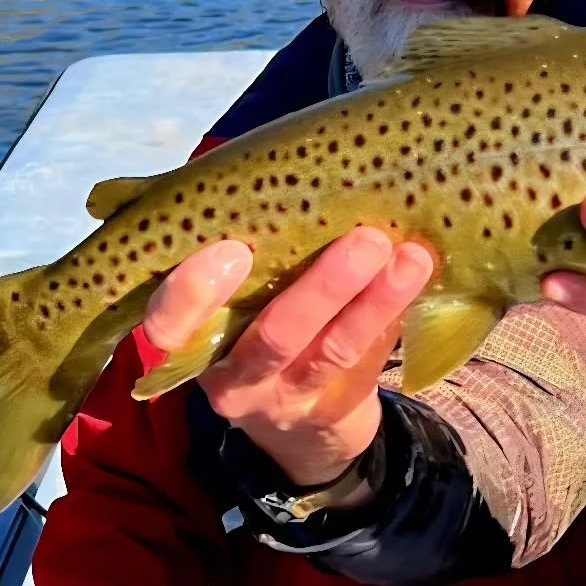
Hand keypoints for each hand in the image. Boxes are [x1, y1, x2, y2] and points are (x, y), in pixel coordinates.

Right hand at [142, 228, 433, 489]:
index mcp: (190, 340)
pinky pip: (366, 360)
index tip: (231, 249)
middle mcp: (233, 379)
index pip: (168, 331)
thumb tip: (246, 169)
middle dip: (321, 290)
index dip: (192, 297)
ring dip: (374, 301)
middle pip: (273, 340)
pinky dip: (392, 314)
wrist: (300, 416)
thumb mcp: (225, 292)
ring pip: (332, 350)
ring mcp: (287, 399)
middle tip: (364, 241)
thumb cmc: (253, 313)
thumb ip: (223, 242)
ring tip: (409, 255)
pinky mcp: (335, 408)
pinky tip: (417, 274)